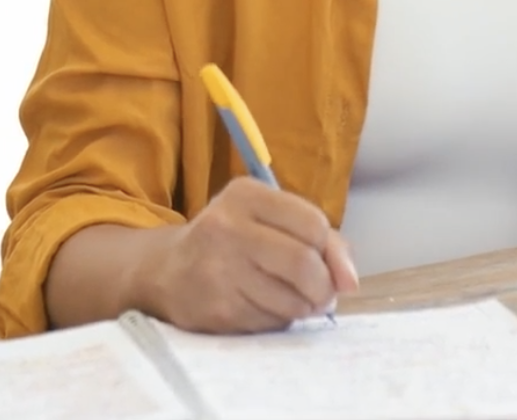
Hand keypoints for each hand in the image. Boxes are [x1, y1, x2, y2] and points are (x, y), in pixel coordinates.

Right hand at [147, 178, 359, 332]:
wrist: (167, 272)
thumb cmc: (233, 242)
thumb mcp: (270, 220)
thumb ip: (323, 240)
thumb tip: (350, 281)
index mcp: (246, 195)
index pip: (314, 224)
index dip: (331, 252)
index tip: (327, 265)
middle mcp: (227, 227)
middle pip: (304, 263)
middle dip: (323, 286)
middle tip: (320, 294)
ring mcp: (218, 269)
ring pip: (291, 299)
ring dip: (304, 307)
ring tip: (291, 300)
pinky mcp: (215, 309)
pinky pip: (270, 322)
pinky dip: (279, 320)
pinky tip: (264, 308)